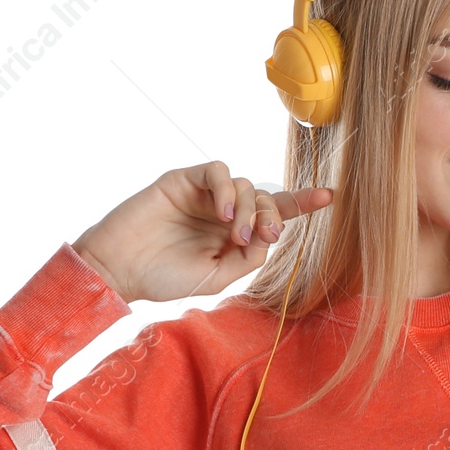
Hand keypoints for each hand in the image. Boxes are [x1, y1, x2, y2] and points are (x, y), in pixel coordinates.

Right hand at [72, 162, 333, 303]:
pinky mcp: (183, 180)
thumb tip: (270, 236)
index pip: (274, 214)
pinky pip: (216, 171)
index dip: (301, 203)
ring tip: (236, 235)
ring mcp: (203, 195)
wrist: (120, 270)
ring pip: (246, 184)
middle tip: (263, 238)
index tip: (330, 196)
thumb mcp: (217, 277)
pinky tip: (224, 214)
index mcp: (234, 235)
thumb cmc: (164, 278)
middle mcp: (223, 211)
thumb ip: (248, 259)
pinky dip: (227, 189)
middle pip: (266, 198)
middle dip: (274, 216)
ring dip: (250, 209)